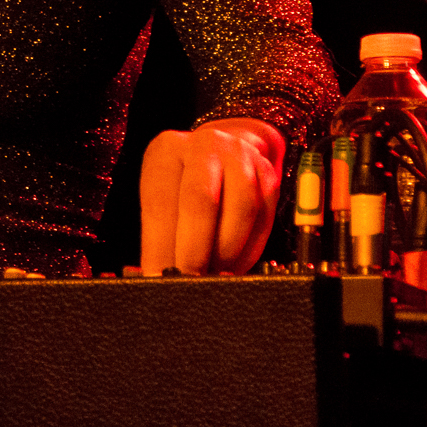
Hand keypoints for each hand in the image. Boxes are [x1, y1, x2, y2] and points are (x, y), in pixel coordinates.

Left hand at [139, 118, 285, 275]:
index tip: (162, 278)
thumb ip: (159, 237)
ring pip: (241, 208)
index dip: (162, 247)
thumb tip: (159, 278)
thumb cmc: (182, 186)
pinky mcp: (267, 171)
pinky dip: (250, 248)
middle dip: (195, 251)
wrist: (223, 153)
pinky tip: (235, 263)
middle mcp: (204, 144)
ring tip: (214, 273)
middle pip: (201, 201)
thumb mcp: (161, 199)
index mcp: (166, 151)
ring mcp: (240, 154)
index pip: (160, 204)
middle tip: (190, 282)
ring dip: (227, 251)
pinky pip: (264, 215)